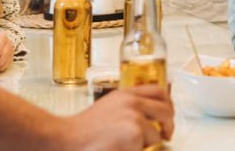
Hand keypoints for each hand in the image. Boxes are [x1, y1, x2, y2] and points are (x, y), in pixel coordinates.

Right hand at [60, 85, 174, 150]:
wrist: (65, 140)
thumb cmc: (82, 130)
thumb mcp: (109, 106)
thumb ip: (128, 105)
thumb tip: (148, 114)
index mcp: (127, 94)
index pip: (159, 91)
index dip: (168, 102)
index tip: (168, 114)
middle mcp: (133, 102)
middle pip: (166, 110)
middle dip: (169, 125)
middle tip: (166, 135)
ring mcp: (135, 118)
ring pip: (156, 134)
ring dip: (149, 144)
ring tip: (132, 147)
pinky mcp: (134, 135)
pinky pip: (147, 147)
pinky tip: (123, 149)